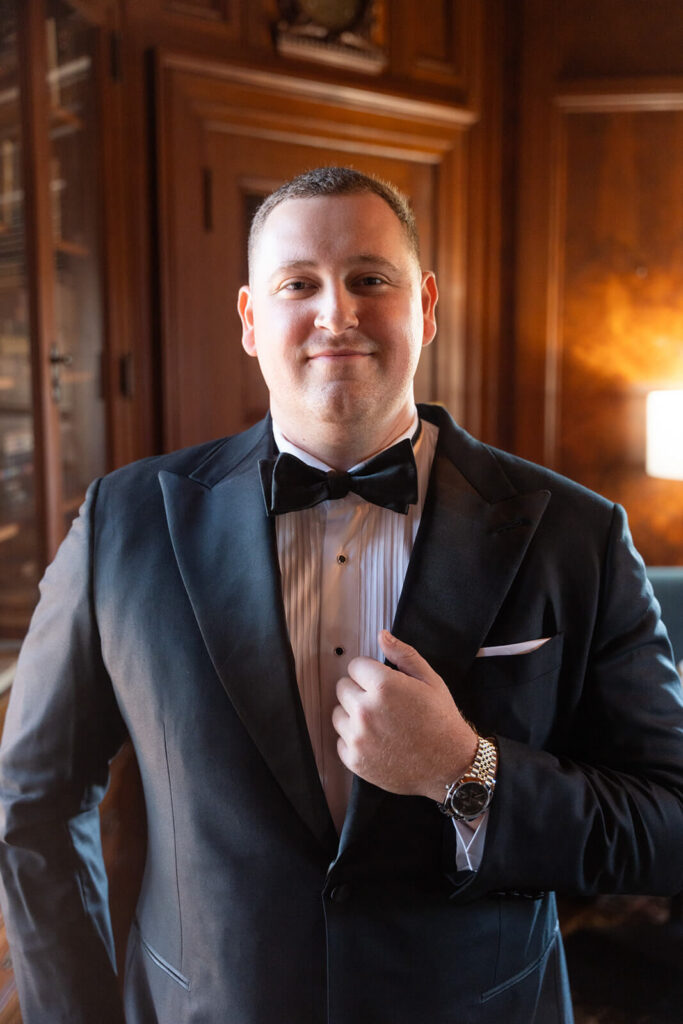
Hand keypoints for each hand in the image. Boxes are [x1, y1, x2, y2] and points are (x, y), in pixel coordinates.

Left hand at [332, 630, 477, 800]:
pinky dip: (354, 740)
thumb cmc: (441, 721)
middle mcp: (366, 711)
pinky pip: (340, 740)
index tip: (382, 683)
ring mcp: (358, 737)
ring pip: (338, 713)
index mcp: (383, 686)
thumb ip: (402, 654)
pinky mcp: (355, 760)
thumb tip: (382, 636)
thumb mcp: (429, 680)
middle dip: (359, 691)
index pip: (355, 666)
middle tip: (383, 703)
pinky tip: (377, 741)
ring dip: (353, 715)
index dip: (370, 672)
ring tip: (380, 723)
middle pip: (343, 687)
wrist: (449, 764)